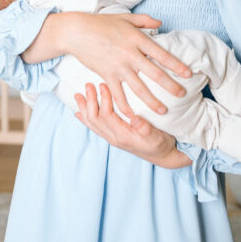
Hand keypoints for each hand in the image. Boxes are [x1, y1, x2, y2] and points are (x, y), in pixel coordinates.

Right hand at [69, 12, 191, 115]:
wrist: (77, 32)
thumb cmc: (101, 23)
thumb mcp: (125, 18)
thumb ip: (145, 21)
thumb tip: (160, 24)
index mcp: (137, 39)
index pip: (162, 55)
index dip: (177, 65)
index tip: (188, 74)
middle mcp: (130, 54)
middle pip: (155, 74)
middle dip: (170, 86)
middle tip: (182, 95)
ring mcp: (118, 66)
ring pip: (139, 88)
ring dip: (152, 101)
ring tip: (163, 111)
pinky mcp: (107, 75)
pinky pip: (118, 94)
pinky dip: (125, 106)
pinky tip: (133, 115)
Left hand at [74, 83, 190, 167]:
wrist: (162, 157)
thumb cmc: (160, 144)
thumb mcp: (157, 136)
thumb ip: (145, 128)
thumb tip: (135, 119)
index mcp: (122, 135)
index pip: (106, 116)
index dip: (103, 100)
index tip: (103, 85)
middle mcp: (113, 138)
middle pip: (94, 119)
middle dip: (89, 101)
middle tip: (88, 85)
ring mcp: (111, 138)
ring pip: (91, 123)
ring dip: (84, 108)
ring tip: (78, 95)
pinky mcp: (112, 137)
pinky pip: (94, 128)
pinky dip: (85, 119)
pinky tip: (78, 113)